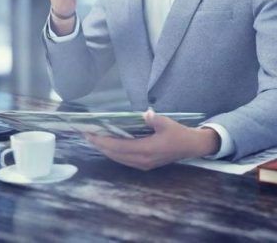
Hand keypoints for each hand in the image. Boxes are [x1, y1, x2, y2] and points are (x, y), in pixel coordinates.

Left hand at [85, 109, 220, 170]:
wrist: (190, 147)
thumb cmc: (178, 133)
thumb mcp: (168, 123)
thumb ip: (155, 119)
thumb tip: (146, 113)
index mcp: (147, 150)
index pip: (119, 147)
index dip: (104, 141)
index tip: (91, 135)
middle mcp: (142, 160)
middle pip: (115, 154)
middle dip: (100, 145)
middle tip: (86, 135)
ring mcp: (143, 164)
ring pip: (118, 158)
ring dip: (105, 150)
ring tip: (94, 140)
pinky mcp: (144, 164)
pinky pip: (124, 160)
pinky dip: (114, 153)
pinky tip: (108, 146)